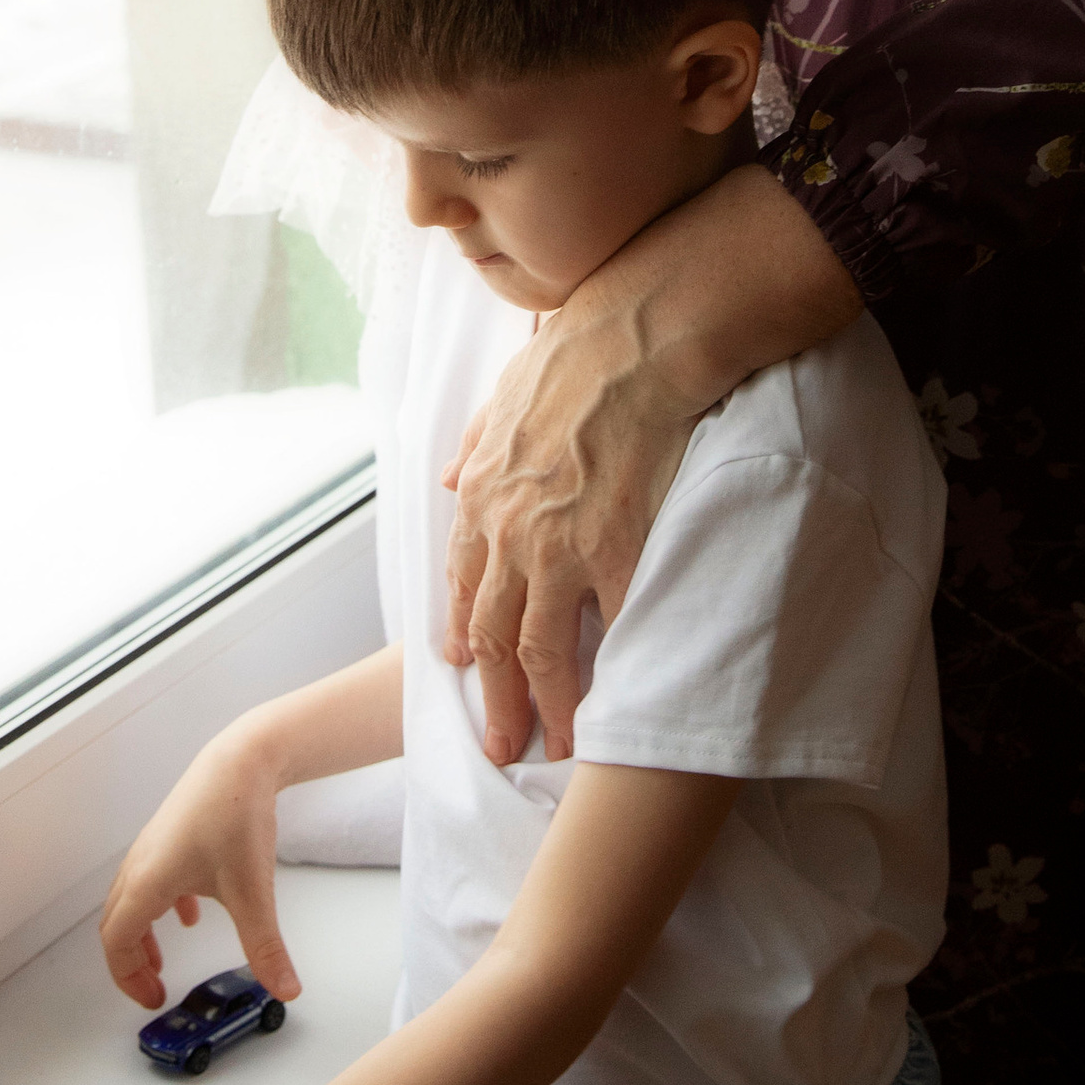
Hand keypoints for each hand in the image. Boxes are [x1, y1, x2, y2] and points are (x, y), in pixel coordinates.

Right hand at [98, 719, 300, 1011]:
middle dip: (130, 962)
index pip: (117, 943)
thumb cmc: (235, 815)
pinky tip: (190, 913)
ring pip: (130, 901)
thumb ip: (266, 947)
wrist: (242, 759)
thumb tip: (285, 989)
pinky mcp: (170, 835)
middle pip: (116, 924)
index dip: (128, 978)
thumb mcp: (253, 892)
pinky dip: (161, 906)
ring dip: (140, 934)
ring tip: (160, 960)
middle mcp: (141, 865)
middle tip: (153, 988)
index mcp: (147, 883)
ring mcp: (153, 847)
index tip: (153, 999)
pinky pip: (152, 879)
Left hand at [442, 165, 862, 761]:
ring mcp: (563, 548)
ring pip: (541, 649)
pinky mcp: (618, 553)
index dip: (462, 632)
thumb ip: (474, 444)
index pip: (464, 582)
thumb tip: (447, 477)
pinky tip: (613, 707)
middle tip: (500, 745)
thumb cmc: (577, 352)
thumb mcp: (503, 394)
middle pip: (494, 635)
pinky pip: (609, 630)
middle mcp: (512, 532)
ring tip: (554, 747)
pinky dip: (607, 677)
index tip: (463, 669)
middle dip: (494, 699)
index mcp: (484, 493)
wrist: (638, 337)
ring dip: (544, 707)